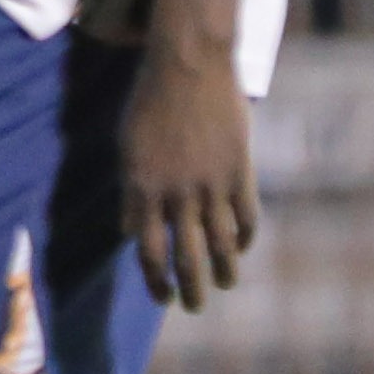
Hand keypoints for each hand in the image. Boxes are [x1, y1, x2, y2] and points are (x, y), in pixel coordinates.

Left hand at [120, 43, 257, 308]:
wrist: (188, 66)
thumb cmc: (150, 104)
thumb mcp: (127, 149)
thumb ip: (131, 194)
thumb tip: (131, 232)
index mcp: (142, 190)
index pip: (149, 252)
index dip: (156, 281)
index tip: (163, 297)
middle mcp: (175, 195)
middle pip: (186, 258)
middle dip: (191, 290)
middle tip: (193, 306)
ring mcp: (210, 185)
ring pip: (221, 246)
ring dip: (224, 272)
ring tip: (224, 285)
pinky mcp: (239, 172)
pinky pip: (246, 217)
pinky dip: (245, 238)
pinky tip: (242, 248)